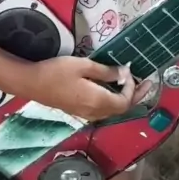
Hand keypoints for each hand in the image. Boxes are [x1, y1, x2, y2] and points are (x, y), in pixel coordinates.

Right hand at [24, 56, 148, 120]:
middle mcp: (94, 112)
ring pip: (111, 111)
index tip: (131, 72)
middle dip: (135, 96)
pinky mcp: (78, 111)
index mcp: (97, 101)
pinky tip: (111, 89)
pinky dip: (112, 100)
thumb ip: (105, 71)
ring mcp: (85, 114)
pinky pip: (102, 110)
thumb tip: (124, 73)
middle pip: (121, 109)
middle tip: (146, 83)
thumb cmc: (57, 71)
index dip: (132, 89)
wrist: (32, 83)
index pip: (124, 102)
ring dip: (124, 99)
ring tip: (132, 84)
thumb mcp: (83, 66)